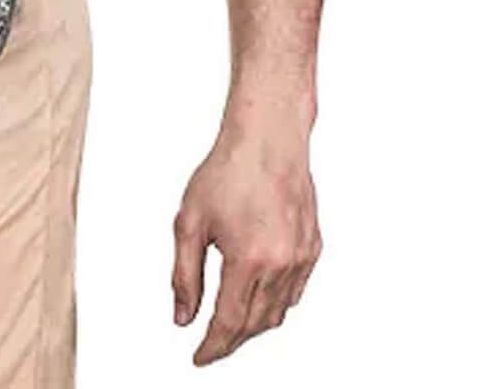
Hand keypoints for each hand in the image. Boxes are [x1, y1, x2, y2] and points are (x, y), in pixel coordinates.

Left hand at [171, 126, 321, 364]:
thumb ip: (184, 274)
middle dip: (231, 340)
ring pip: (278, 312)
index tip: (199, 358)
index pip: (230, 323)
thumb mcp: (190, 221)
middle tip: (210, 344)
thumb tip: (183, 317)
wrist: (267, 138)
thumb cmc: (228, 170)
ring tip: (231, 324)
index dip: (213, 347)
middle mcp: (281, 264)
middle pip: (255, 324)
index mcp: (248, 259)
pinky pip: (295, 292)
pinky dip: (276, 304)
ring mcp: (301, 258)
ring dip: (254, 325)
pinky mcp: (313, 248)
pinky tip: (259, 298)